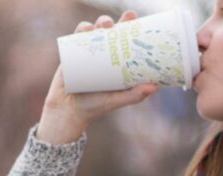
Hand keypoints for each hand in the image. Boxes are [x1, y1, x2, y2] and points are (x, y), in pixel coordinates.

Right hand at [38, 10, 158, 142]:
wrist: (68, 111)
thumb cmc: (95, 106)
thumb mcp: (116, 100)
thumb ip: (133, 96)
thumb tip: (154, 87)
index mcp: (116, 61)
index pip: (125, 40)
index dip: (130, 26)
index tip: (133, 17)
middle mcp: (103, 53)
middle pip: (110, 31)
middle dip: (115, 21)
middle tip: (119, 22)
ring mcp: (88, 51)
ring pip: (94, 30)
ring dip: (100, 23)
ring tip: (104, 26)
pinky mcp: (72, 52)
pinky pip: (77, 36)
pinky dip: (82, 29)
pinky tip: (87, 29)